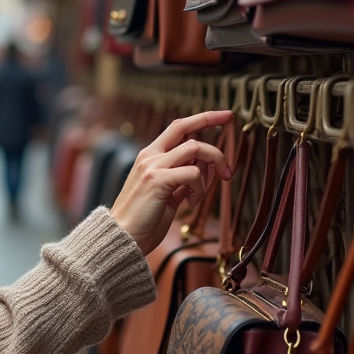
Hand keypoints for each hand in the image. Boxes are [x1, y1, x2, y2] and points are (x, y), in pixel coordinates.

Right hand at [110, 110, 233, 255]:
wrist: (123, 237)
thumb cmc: (144, 219)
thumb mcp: (167, 193)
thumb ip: (182, 178)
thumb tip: (205, 168)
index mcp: (150, 156)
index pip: (178, 128)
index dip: (202, 119)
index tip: (224, 116)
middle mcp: (150, 156)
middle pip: (185, 127)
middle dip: (211, 121)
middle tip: (230, 129)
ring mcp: (152, 166)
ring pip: (195, 148)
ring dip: (213, 165)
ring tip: (208, 187)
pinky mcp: (157, 180)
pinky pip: (193, 173)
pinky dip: (200, 189)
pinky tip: (191, 203)